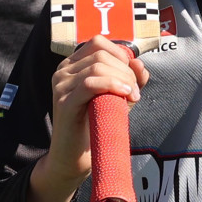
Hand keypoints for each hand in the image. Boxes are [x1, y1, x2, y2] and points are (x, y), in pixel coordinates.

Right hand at [28, 38, 148, 201]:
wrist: (76, 158)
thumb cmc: (97, 125)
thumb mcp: (117, 96)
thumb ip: (130, 79)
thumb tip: (140, 64)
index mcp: (73, 66)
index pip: (98, 43)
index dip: (121, 55)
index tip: (133, 77)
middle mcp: (62, 71)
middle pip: (101, 53)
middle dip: (125, 70)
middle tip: (135, 92)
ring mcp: (61, 85)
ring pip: (98, 66)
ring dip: (123, 79)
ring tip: (132, 96)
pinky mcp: (64, 102)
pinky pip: (90, 83)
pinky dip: (112, 85)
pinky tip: (126, 95)